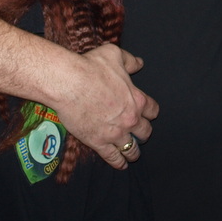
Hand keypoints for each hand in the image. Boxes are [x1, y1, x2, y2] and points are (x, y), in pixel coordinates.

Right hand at [54, 43, 157, 169]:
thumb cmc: (91, 66)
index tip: (148, 114)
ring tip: (133, 154)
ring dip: (134, 151)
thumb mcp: (114, 55)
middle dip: (143, 132)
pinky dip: (119, 163)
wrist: (69, 82)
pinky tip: (121, 165)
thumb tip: (139, 63)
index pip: (152, 110)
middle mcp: (130, 118)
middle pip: (145, 131)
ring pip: (132, 148)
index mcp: (136, 99)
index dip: (150, 112)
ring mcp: (115, 133)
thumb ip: (129, 61)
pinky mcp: (98, 142)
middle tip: (139, 133)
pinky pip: (113, 157)